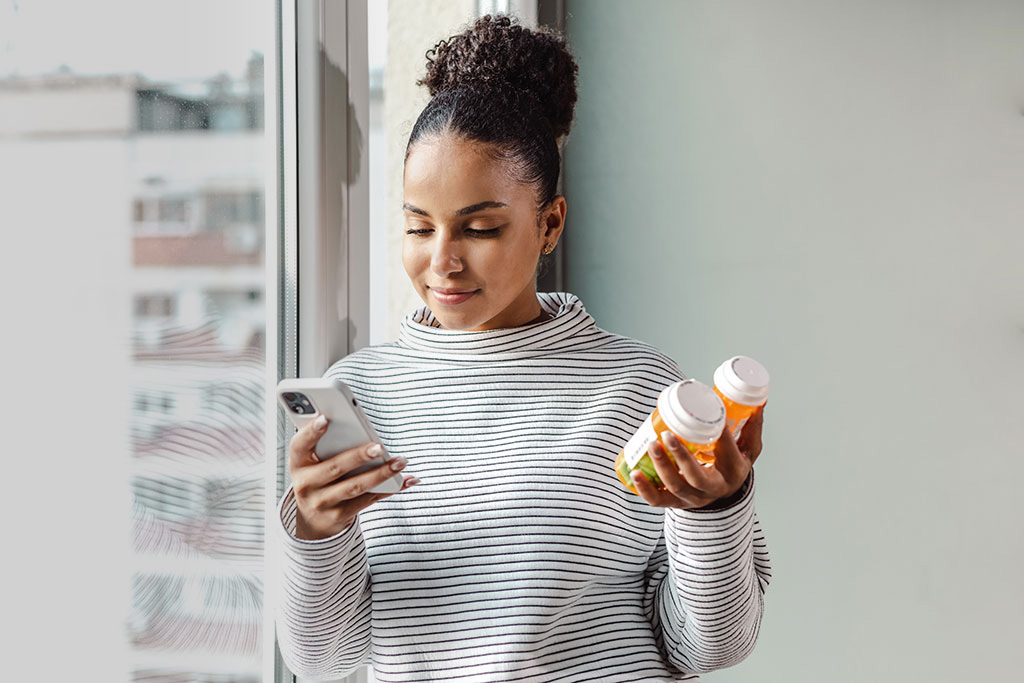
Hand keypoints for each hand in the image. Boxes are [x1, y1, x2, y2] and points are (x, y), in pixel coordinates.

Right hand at [289, 414, 418, 539]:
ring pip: (355, 486)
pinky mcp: (340, 516)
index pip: (299, 445)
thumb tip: (356, 423)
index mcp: (298, 464)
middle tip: (379, 446)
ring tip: (400, 461)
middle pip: (335, 468)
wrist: (312, 520)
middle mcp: (306, 485)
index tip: (324, 418)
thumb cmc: (317, 478)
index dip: (310, 432)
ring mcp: (322, 503)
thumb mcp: (311, 462)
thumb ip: (325, 443)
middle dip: (359, 456)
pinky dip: (390, 489)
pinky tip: (406, 480)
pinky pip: (369, 500)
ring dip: (381, 473)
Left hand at [631, 403, 764, 509]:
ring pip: (676, 487)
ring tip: (651, 444)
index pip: (728, 452)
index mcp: (734, 472)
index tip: (712, 416)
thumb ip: (751, 426)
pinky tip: (635, 473)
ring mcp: (694, 498)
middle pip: (697, 476)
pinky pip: (659, 500)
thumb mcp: (748, 448)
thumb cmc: (732, 465)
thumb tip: (759, 401)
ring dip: (661, 467)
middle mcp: (714, 489)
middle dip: (681, 457)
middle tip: (667, 435)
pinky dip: (645, 489)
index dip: (720, 435)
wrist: (725, 495)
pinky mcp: (676, 503)